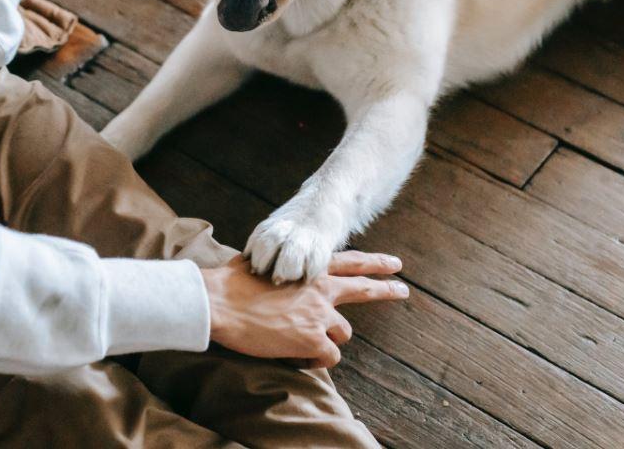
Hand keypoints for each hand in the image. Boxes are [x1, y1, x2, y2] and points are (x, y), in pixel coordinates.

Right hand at [201, 251, 408, 367]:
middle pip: (364, 289)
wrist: (221, 303)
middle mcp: (321, 290)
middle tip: (403, 290)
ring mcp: (320, 315)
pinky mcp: (313, 340)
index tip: (394, 264)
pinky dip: (313, 360)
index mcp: (309, 269)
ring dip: (326, 340)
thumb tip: (268, 265)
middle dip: (386, 289)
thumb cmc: (231, 283)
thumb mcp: (261, 262)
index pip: (350, 262)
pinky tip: (295, 357)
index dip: (374, 263)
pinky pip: (327, 358)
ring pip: (341, 334)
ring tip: (299, 342)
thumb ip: (278, 265)